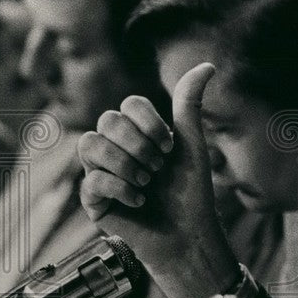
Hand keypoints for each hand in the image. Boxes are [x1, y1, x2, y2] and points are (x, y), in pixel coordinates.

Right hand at [78, 63, 240, 297]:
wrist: (188, 232)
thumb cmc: (190, 189)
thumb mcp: (192, 142)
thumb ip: (190, 103)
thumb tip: (208, 65)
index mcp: (137, 131)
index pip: (128, 104)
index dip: (148, 121)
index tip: (170, 145)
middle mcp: (114, 147)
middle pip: (106, 120)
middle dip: (138, 144)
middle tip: (160, 167)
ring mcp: (99, 171)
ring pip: (89, 145)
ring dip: (126, 164)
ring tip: (148, 182)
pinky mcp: (93, 200)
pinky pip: (91, 180)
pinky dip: (122, 189)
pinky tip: (141, 201)